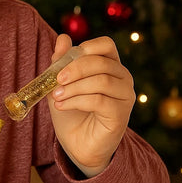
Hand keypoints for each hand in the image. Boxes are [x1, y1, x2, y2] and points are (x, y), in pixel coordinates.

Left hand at [48, 34, 134, 176]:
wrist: (77, 144)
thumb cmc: (71, 112)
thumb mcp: (61, 84)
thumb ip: (62, 62)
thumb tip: (63, 38)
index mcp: (110, 66)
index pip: (106, 45)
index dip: (87, 47)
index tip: (64, 60)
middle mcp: (122, 78)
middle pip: (102, 62)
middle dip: (75, 68)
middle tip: (56, 80)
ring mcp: (125, 96)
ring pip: (101, 81)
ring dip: (74, 87)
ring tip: (56, 96)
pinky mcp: (121, 114)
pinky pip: (99, 101)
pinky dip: (76, 101)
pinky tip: (61, 106)